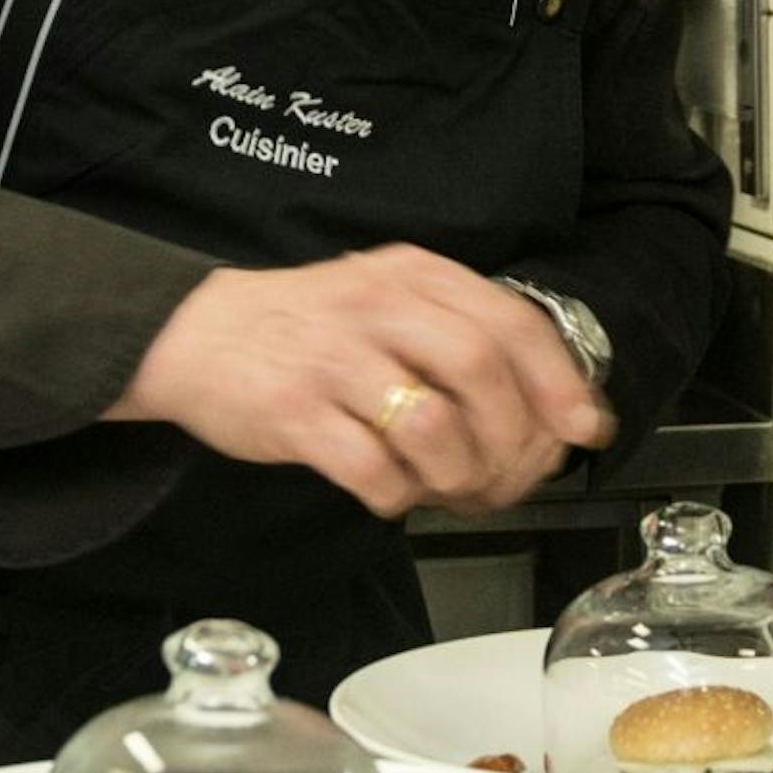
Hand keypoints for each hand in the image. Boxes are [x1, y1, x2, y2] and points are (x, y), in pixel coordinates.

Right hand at [115, 246, 616, 521]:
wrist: (191, 336)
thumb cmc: (304, 329)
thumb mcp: (384, 301)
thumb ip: (457, 337)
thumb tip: (544, 409)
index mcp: (411, 276)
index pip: (510, 323)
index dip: (559, 382)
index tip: (581, 427)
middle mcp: (378, 308)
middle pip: (483, 373)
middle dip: (513, 440)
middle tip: (507, 475)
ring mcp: (334, 360)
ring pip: (435, 426)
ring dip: (458, 474)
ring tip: (445, 487)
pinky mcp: (294, 412)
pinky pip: (373, 469)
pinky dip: (397, 496)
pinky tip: (390, 493)